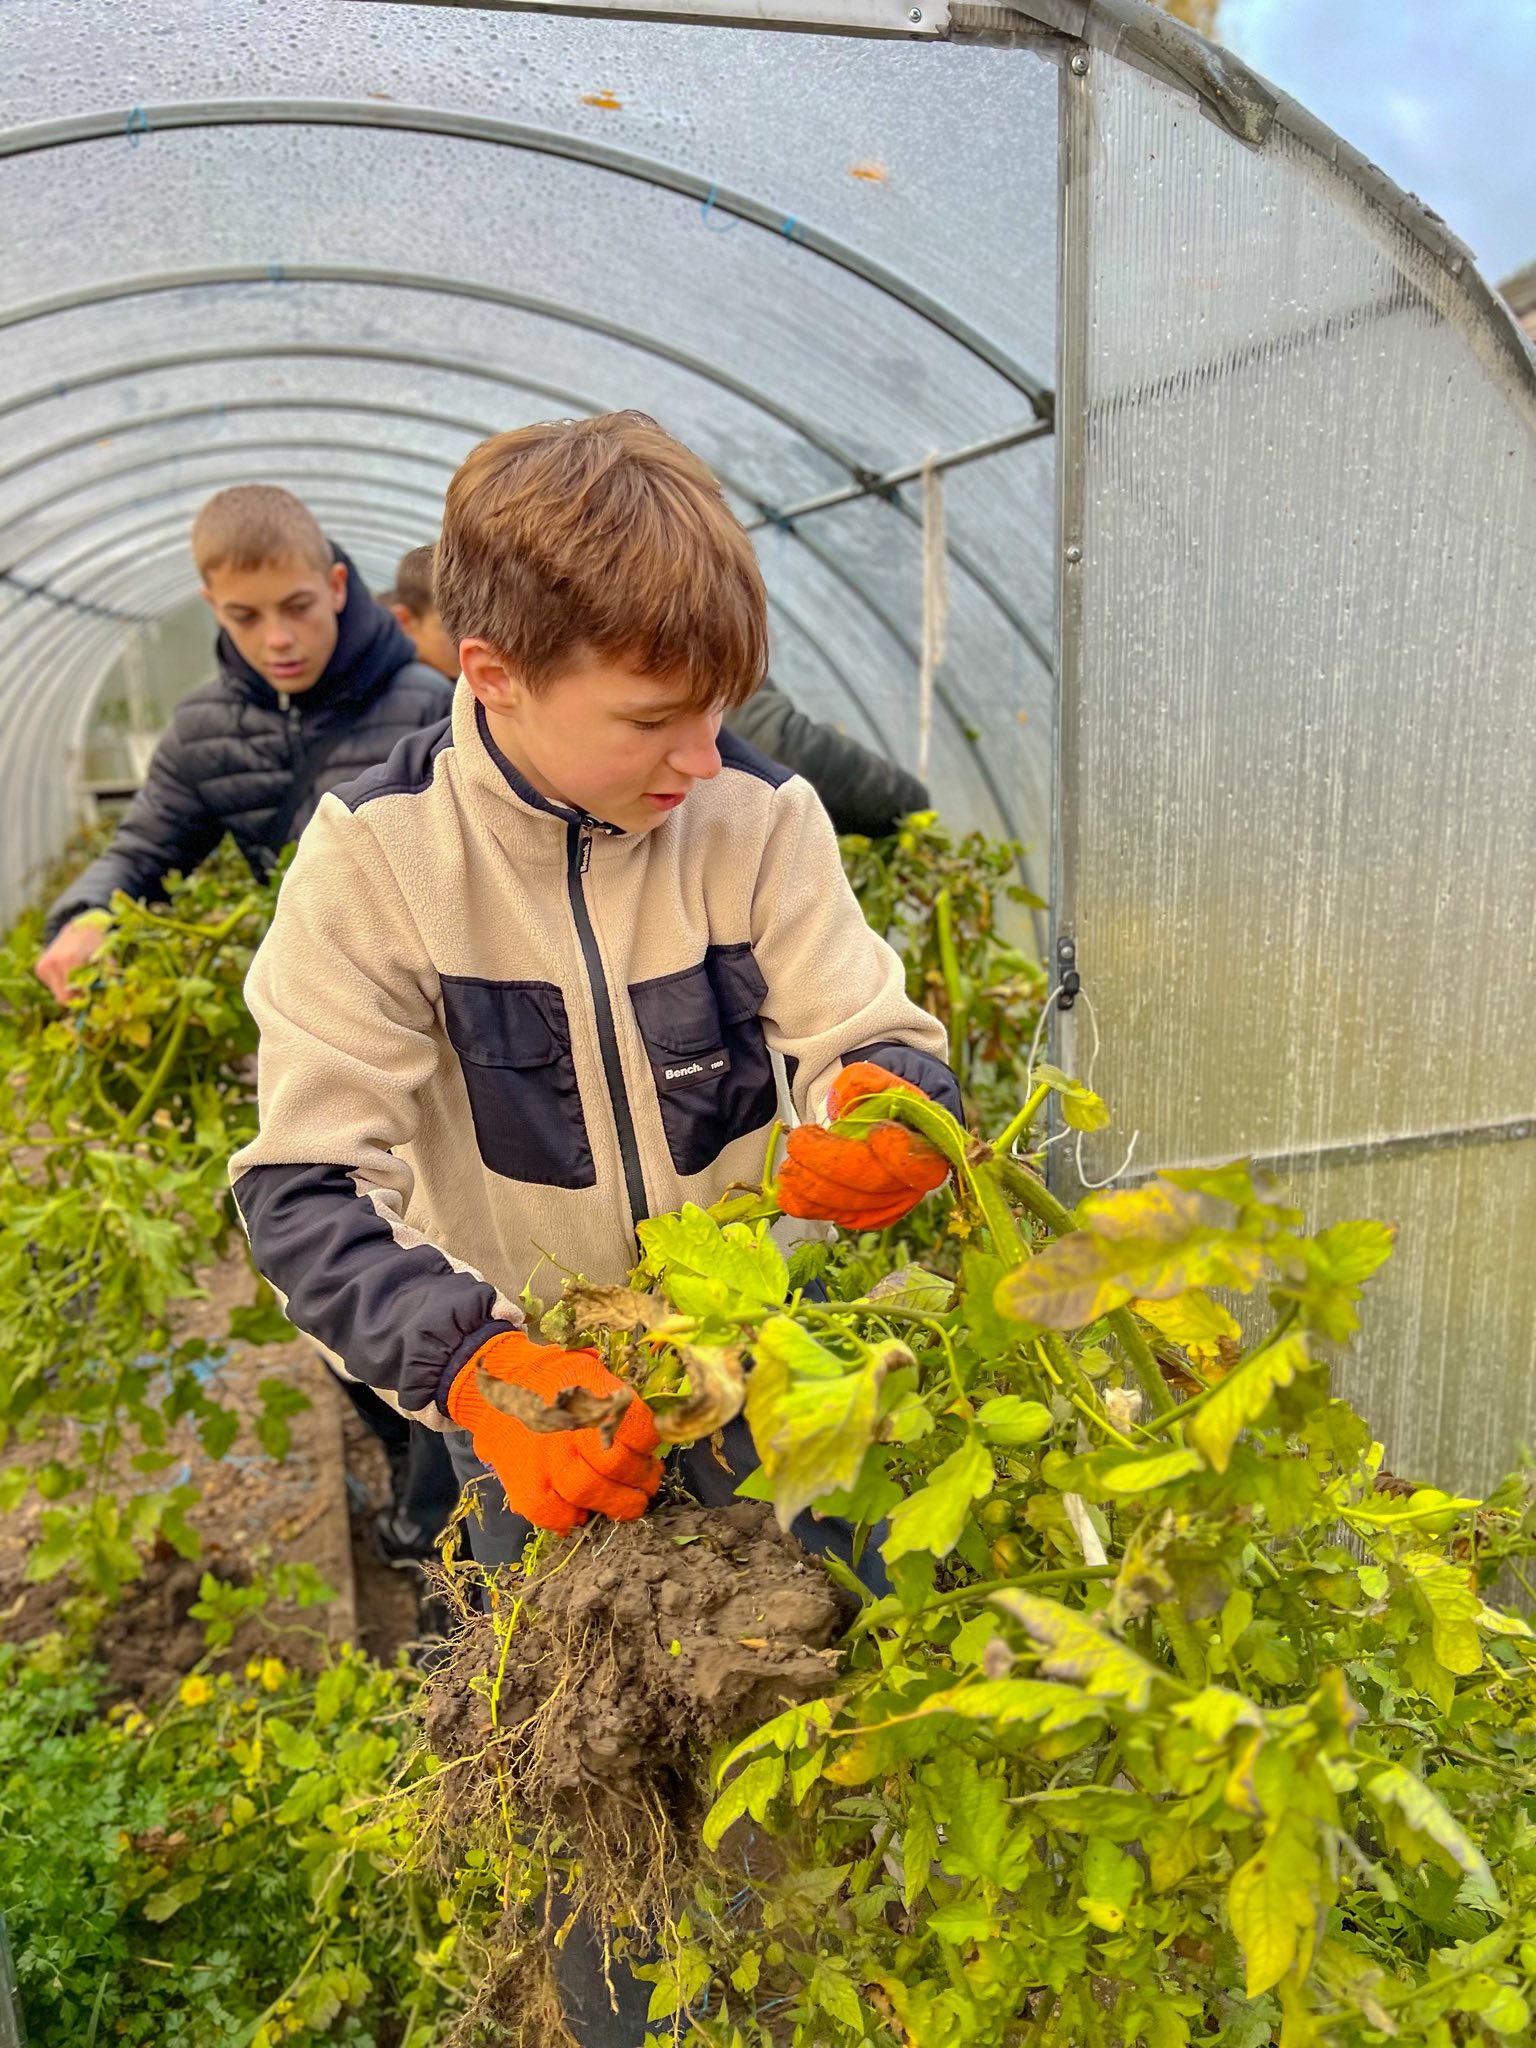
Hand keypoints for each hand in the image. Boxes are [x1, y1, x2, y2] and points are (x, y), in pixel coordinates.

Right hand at [33, 917, 108, 1003]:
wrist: (79, 928)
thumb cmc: (96, 944)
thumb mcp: (104, 959)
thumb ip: (107, 976)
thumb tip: (112, 992)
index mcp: (70, 961)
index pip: (71, 994)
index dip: (81, 1000)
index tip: (91, 998)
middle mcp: (53, 963)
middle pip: (62, 997)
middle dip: (74, 998)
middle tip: (86, 994)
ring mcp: (43, 965)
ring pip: (56, 992)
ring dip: (67, 991)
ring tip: (77, 978)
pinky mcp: (39, 968)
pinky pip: (51, 985)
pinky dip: (61, 983)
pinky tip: (68, 972)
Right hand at [446, 1330, 661, 1532]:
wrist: (495, 1383)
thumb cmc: (553, 1379)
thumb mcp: (591, 1372)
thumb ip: (618, 1402)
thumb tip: (651, 1431)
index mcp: (590, 1399)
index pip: (636, 1429)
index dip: (650, 1444)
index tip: (651, 1449)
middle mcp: (568, 1431)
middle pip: (617, 1466)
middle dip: (642, 1478)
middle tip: (648, 1481)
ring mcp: (544, 1461)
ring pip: (590, 1493)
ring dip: (618, 1504)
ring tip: (629, 1502)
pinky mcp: (523, 1484)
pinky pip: (553, 1514)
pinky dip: (572, 1519)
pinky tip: (583, 1512)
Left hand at [777, 1061, 949, 1230]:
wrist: (882, 1124)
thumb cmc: (882, 1102)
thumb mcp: (877, 1081)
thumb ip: (864, 1084)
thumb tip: (840, 1102)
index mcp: (927, 1149)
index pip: (919, 1164)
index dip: (897, 1152)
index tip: (877, 1130)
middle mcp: (912, 1185)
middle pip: (872, 1185)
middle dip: (827, 1163)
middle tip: (799, 1141)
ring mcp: (890, 1206)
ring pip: (849, 1206)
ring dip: (811, 1185)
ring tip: (790, 1163)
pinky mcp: (867, 1218)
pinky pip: (835, 1218)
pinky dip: (808, 1204)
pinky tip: (791, 1187)